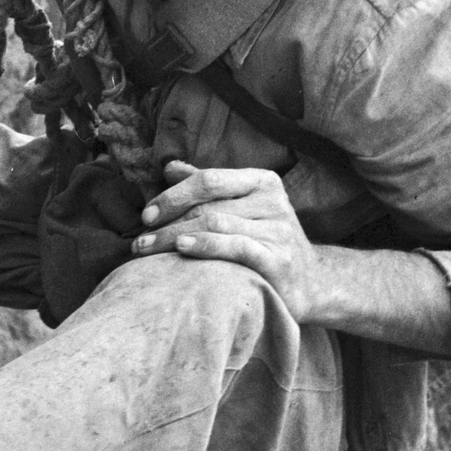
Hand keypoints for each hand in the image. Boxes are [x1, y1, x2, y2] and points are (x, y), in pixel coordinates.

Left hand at [132, 160, 325, 320]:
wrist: (311, 282)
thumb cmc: (264, 240)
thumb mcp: (240, 207)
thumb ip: (207, 187)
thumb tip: (169, 168)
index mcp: (261, 181)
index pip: (208, 180)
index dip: (173, 195)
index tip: (146, 215)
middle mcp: (273, 201)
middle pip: (207, 206)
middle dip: (167, 222)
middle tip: (139, 240)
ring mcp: (278, 230)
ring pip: (215, 225)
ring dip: (174, 238)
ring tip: (148, 250)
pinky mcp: (280, 259)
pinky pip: (236, 247)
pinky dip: (206, 245)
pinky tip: (182, 249)